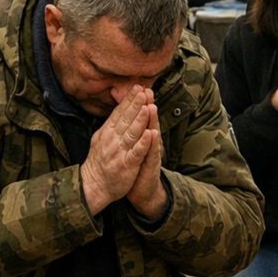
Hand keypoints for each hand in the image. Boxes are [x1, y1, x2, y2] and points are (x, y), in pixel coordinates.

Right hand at [80, 86, 153, 215]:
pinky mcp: (126, 164)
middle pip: (126, 119)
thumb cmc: (100, 162)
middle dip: (136, 104)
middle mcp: (112, 139)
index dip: (129, 100)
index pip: (119, 112)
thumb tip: (119, 109)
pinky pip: (136, 152)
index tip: (138, 87)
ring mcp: (119, 151)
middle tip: (144, 90)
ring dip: (140, 119)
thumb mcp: (101, 138)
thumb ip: (111, 124)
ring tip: (148, 106)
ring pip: (132, 133)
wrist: (93, 185)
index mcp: (107, 132)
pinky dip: (143, 143)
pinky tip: (150, 134)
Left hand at [126, 98, 167, 220]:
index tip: (138, 86)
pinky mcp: (151, 166)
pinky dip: (151, 143)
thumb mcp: (131, 146)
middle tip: (147, 90)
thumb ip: (130, 130)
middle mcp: (148, 142)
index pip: (140, 116)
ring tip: (151, 106)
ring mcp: (151, 153)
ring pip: (152, 134)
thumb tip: (125, 113)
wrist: (143, 191)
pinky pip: (151, 153)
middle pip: (148, 121)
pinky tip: (152, 134)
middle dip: (147, 105)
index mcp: (141, 137)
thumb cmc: (135, 166)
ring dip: (151, 120)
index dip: (139, 102)